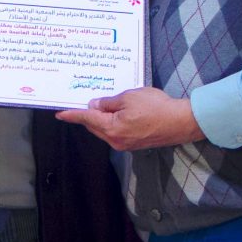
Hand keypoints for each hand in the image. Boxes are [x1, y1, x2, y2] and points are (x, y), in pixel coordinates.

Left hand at [57, 87, 200, 151]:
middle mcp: (116, 140)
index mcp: (111, 128)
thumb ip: (109, 102)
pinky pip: (115, 133)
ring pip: (104, 131)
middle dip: (86, 116)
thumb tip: (95, 106)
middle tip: (79, 104)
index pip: (86, 119)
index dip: (72, 115)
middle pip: (94, 126)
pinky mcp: (134, 144)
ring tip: (99, 106)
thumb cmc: (157, 107)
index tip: (60, 114)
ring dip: (100, 120)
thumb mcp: (129, 97)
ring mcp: (125, 144)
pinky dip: (111, 124)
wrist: (181, 122)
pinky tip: (115, 114)